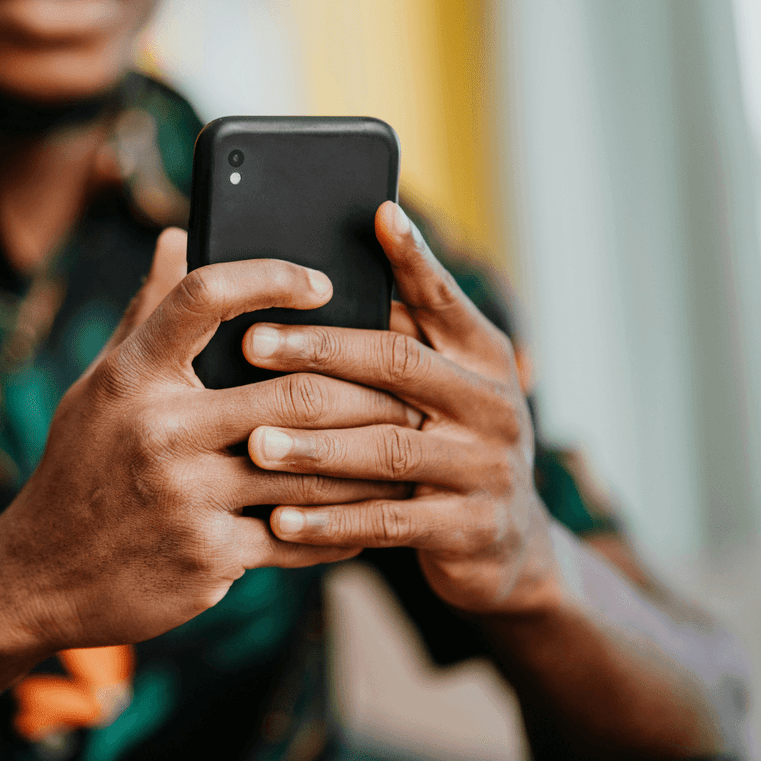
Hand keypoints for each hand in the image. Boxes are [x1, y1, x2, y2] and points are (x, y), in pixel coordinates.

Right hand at [0, 228, 416, 650]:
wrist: (42, 576)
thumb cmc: (81, 467)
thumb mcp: (99, 386)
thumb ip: (148, 314)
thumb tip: (179, 236)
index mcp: (133, 376)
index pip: (204, 297)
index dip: (271, 278)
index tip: (322, 283)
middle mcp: (160, 429)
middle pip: (293, 392)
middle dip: (364, 389)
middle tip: (408, 383)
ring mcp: (187, 496)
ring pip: (309, 468)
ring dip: (369, 460)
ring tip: (405, 445)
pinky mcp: (209, 556)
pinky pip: (298, 536)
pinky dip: (342, 527)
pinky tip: (371, 516)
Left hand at [240, 202, 561, 616]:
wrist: (509, 546)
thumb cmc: (446, 444)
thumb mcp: (441, 386)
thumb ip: (399, 335)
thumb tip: (315, 274)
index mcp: (482, 355)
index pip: (443, 297)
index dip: (414, 258)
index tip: (378, 214)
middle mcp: (491, 403)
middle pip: (400, 364)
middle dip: (320, 352)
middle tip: (251, 344)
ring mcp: (486, 467)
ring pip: (388, 448)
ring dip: (316, 446)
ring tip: (253, 443)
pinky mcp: (469, 528)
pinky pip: (387, 521)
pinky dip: (331, 522)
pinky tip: (279, 520)